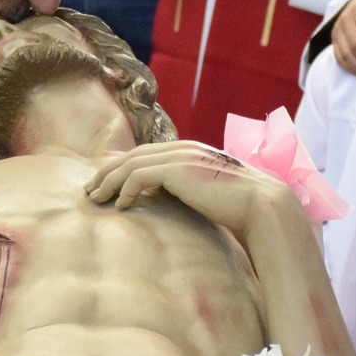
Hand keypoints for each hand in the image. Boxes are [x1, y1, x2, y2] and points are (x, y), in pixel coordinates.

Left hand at [85, 140, 290, 235]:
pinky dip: (124, 189)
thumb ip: (193, 191)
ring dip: (109, 181)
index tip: (109, 183)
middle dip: (109, 171)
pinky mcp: (176, 170)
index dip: (124, 167)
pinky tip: (118, 205)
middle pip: (133, 155)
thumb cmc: (242, 207)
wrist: (263, 206)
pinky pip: (138, 176)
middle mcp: (184, 148)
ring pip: (131, 164)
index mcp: (192, 151)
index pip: (148, 154)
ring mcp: (180, 156)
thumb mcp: (213, 194)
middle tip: (92, 189)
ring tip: (96, 197)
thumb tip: (180, 204)